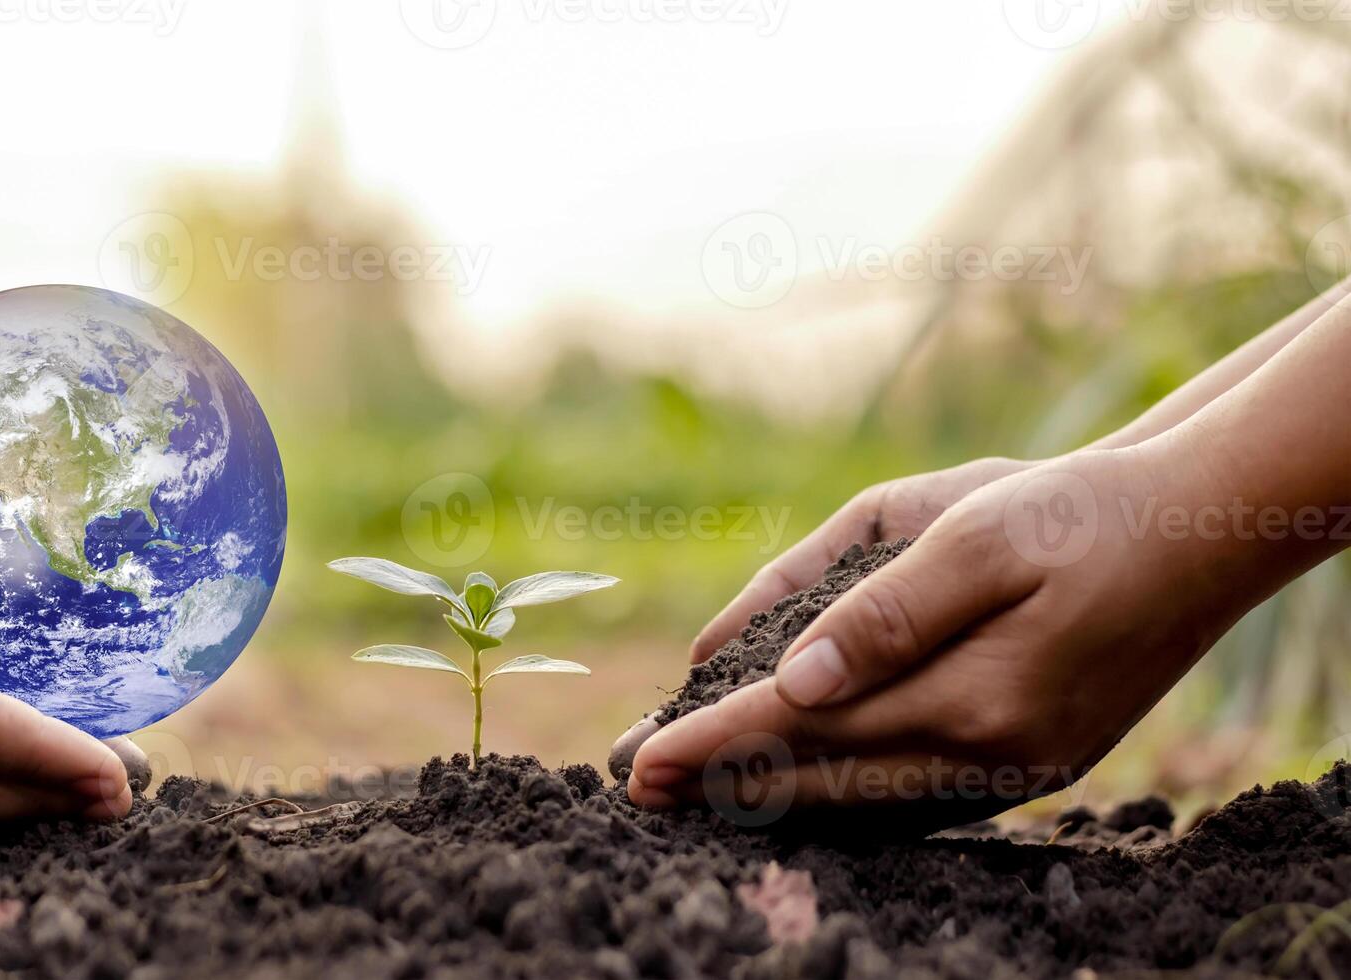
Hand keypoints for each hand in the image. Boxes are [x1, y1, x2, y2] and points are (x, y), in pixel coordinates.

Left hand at [628, 446, 1263, 833]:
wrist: (1196, 532)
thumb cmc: (1080, 513)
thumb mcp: (975, 533)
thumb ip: (880, 612)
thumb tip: (792, 684)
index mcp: (974, 699)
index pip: (809, 733)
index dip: (716, 745)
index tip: (639, 758)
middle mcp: (992, 757)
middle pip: (829, 784)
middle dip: (724, 783)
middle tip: (636, 786)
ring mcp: (1017, 773)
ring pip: (869, 800)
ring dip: (776, 795)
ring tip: (693, 788)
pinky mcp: (1030, 767)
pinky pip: (912, 794)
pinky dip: (843, 788)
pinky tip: (792, 782)